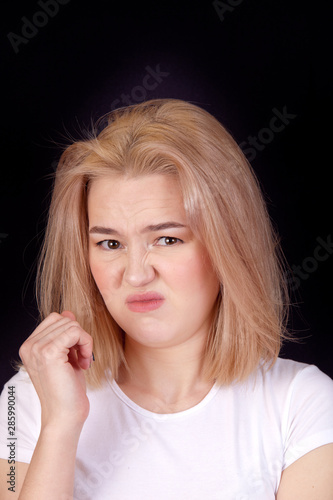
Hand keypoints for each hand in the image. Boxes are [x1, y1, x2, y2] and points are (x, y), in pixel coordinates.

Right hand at [19, 311, 92, 429]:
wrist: (65, 416)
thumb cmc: (67, 390)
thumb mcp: (67, 357)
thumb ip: (65, 335)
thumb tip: (68, 312)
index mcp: (29, 346)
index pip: (55, 319)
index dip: (71, 332)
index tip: (76, 353)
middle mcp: (29, 346)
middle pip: (63, 319)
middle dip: (79, 336)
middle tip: (81, 359)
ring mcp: (37, 348)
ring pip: (71, 324)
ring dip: (84, 341)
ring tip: (82, 362)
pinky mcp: (49, 352)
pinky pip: (75, 331)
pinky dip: (86, 343)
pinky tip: (84, 362)